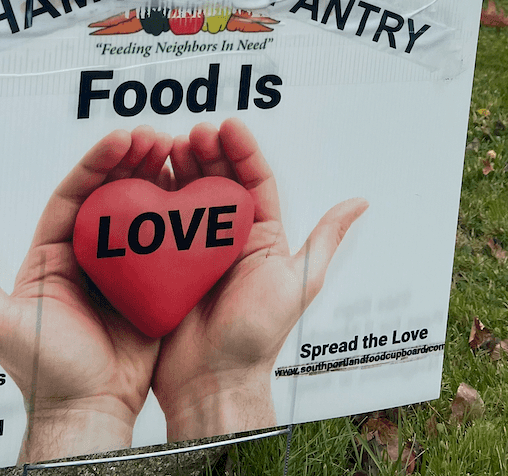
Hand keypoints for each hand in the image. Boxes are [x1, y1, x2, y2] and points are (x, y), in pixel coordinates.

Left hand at [0, 125, 171, 462]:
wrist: (89, 412)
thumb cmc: (44, 375)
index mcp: (54, 254)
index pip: (74, 195)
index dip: (96, 163)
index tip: (120, 140)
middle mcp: (88, 254)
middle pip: (111, 194)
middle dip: (132, 160)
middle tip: (154, 138)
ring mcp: (123, 268)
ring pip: (141, 211)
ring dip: (157, 178)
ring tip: (176, 152)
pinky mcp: (152, 285)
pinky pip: (167, 243)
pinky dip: (180, 216)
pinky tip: (193, 195)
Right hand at [151, 118, 367, 439]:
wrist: (214, 380)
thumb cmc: (258, 337)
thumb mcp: (299, 281)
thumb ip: (324, 239)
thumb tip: (359, 202)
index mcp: (261, 234)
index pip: (254, 180)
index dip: (242, 150)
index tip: (228, 126)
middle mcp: (228, 236)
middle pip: (218, 180)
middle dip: (207, 151)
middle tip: (194, 133)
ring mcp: (195, 247)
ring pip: (187, 194)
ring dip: (180, 166)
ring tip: (170, 145)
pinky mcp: (166, 261)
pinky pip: (159, 222)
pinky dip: (154, 197)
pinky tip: (148, 177)